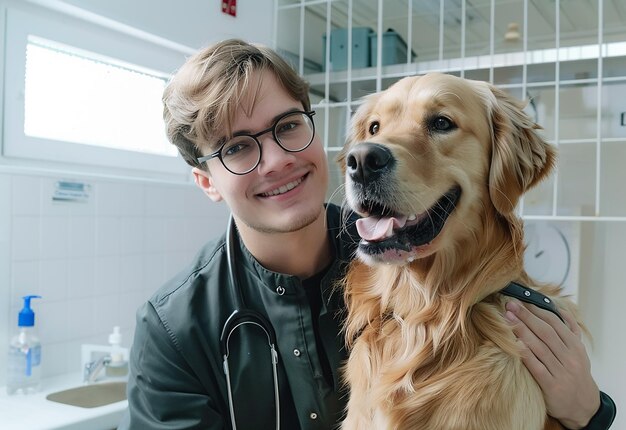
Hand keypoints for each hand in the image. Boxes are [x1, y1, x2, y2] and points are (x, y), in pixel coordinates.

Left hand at [504, 300, 599, 428]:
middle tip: (510, 304)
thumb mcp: (579, 352)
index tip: (521, 300)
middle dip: (526, 316)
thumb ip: (571, 330)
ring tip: (507, 318)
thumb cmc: (576, 374)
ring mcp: (561, 372)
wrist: (583, 406)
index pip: (555, 323)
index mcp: (575, 347)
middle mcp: (570, 358)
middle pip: (545, 332)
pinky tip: (514, 343)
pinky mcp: (552, 386)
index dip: (537, 310)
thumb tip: (559, 309)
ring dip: (522, 330)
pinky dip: (526, 354)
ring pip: (540, 347)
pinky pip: (536, 366)